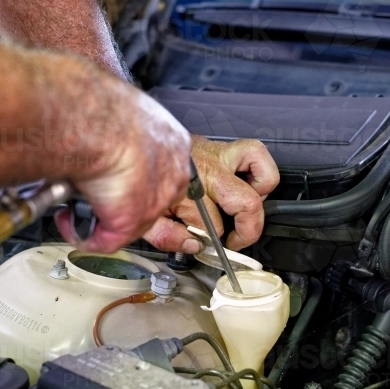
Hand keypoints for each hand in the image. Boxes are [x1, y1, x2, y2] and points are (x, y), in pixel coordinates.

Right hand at [48, 60, 190, 252]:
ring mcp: (154, 199)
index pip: (160, 168)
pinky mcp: (129, 220)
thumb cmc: (98, 104)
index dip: (133, 176)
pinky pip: (105, 240)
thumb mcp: (116, 109)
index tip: (113, 174)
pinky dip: (82, 234)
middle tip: (92, 191)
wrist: (92, 119)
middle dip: (117, 200)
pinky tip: (66, 218)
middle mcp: (171, 171)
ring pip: (128, 221)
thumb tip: (99, 123)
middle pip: (149, 198)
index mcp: (170, 139)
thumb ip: (115, 125)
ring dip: (99, 216)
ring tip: (75, 201)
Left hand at [143, 136, 279, 252]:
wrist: (129, 142)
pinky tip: (250, 185)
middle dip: (247, 229)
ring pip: (260, 168)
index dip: (212, 242)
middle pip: (246, 201)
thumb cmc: (137, 177)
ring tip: (246, 209)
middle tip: (237, 240)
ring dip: (260, 193)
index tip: (209, 246)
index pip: (213, 225)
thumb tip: (193, 246)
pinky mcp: (220, 145)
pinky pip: (255, 151)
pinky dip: (260, 169)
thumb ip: (166, 236)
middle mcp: (207, 167)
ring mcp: (216, 152)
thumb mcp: (141, 215)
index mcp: (187, 186)